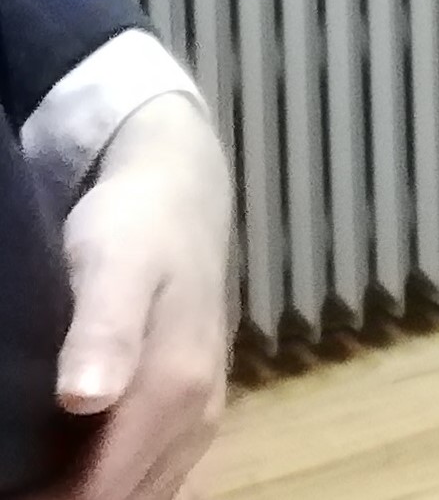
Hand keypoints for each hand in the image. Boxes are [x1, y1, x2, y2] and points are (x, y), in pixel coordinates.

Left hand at [41, 96, 231, 499]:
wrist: (183, 189)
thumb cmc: (136, 222)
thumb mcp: (114, 262)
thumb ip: (105, 329)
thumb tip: (85, 400)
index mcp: (174, 390)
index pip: (99, 494)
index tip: (2, 491)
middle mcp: (196, 418)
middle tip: (8, 484)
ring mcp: (200, 418)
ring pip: (141, 496)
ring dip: (86, 497)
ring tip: (27, 482)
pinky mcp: (195, 410)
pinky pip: (151, 477)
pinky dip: (110, 487)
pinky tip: (67, 472)